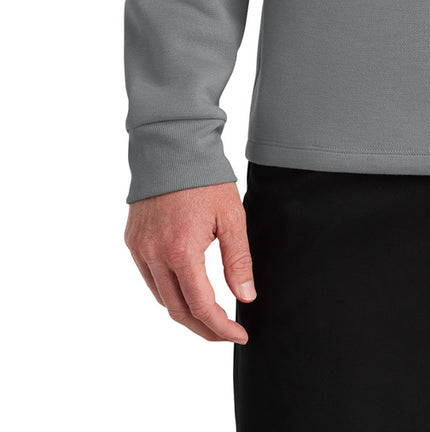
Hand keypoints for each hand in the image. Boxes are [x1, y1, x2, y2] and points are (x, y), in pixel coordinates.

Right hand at [124, 181, 255, 343]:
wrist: (172, 145)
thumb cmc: (206, 178)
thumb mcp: (232, 217)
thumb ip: (238, 260)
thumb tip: (246, 297)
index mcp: (182, 251)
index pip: (201, 306)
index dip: (221, 327)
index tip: (239, 335)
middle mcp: (155, 255)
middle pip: (178, 311)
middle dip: (204, 328)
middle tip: (226, 333)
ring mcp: (140, 249)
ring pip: (161, 298)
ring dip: (185, 313)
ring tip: (210, 316)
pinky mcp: (132, 241)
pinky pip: (149, 279)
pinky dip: (168, 291)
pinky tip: (186, 289)